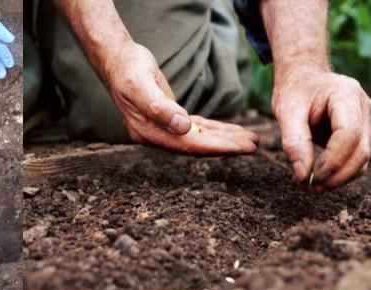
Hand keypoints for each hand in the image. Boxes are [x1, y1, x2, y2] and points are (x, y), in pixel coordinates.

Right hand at [103, 42, 257, 154]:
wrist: (117, 61)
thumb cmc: (128, 70)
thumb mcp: (141, 85)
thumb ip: (160, 107)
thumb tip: (183, 126)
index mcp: (149, 132)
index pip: (189, 145)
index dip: (218, 147)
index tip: (242, 147)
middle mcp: (156, 135)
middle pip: (197, 146)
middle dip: (226, 146)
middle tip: (254, 145)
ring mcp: (162, 128)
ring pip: (199, 138)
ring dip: (224, 139)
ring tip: (250, 139)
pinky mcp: (169, 119)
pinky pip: (195, 128)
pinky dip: (214, 130)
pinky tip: (230, 131)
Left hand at [271, 64, 370, 191]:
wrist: (304, 77)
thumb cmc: (294, 91)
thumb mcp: (286, 111)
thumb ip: (293, 142)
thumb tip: (302, 175)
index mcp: (347, 95)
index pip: (349, 134)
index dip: (332, 160)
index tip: (310, 177)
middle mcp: (363, 107)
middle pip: (361, 150)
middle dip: (337, 175)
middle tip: (311, 189)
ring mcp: (366, 120)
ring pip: (362, 158)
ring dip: (340, 178)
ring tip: (313, 187)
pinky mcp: (361, 132)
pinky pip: (356, 158)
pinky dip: (341, 172)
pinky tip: (320, 177)